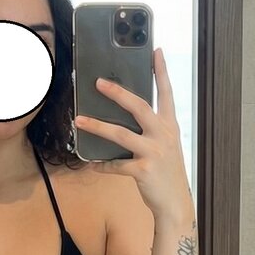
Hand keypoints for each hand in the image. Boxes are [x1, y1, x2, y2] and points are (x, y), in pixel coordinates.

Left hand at [73, 48, 192, 221]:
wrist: (175, 203)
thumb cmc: (166, 172)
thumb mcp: (165, 146)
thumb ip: (152, 129)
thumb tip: (127, 116)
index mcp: (169, 126)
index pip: (166, 93)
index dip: (162, 72)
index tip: (156, 51)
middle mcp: (163, 135)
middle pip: (138, 107)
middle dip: (117, 93)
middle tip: (98, 82)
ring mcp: (154, 152)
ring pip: (120, 134)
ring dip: (97, 126)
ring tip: (79, 120)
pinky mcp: (143, 170)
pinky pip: (116, 165)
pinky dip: (103, 165)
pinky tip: (92, 164)